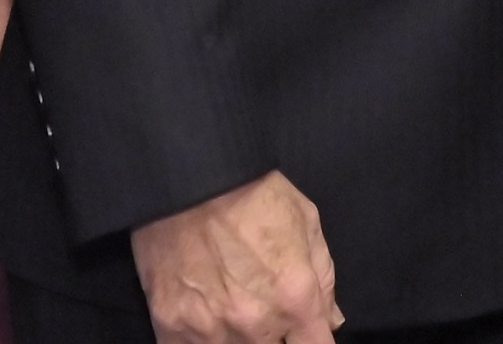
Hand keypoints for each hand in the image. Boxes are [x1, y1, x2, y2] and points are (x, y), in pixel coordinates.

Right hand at [134, 170, 340, 343]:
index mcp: (295, 296)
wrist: (189, 175)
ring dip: (237, 337)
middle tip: (263, 307)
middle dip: (274, 336)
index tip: (303, 332)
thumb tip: (331, 321)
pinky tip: (204, 316)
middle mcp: (255, 322)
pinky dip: (201, 338)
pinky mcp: (171, 326)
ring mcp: (210, 328)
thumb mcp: (306, 221)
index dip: (311, 339)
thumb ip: (323, 278)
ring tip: (230, 304)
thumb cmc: (253, 191)